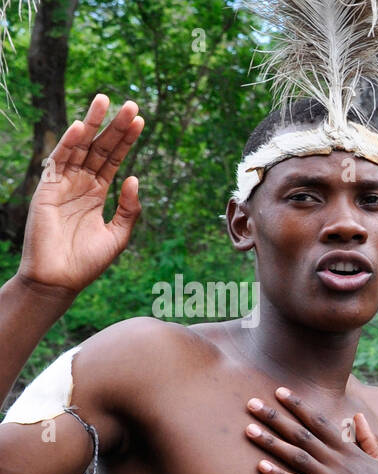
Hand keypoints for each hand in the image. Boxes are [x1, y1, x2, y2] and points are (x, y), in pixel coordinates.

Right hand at [18, 95, 143, 296]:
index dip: (127, 140)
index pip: (114, 159)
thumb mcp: (118, 235)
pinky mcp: (47, 189)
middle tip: (131, 103)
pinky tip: (81, 127)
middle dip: (115, 126)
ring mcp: (63, 184)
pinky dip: (68, 143)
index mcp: (98, 193)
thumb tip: (135, 178)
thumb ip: (129, 209)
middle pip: (100, 148)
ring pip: (79, 147)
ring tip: (105, 101)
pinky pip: (58, 161)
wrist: (60, 279)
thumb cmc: (88, 261)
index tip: (140, 120)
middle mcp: (81, 184)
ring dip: (92, 124)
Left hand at [245, 387, 377, 473]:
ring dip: (270, 442)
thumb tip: (359, 417)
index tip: (280, 391)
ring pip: (295, 456)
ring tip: (248, 429)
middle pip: (301, 434)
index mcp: (350, 451)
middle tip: (252, 403)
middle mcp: (338, 462)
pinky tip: (260, 466)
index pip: (319, 422)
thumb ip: (370, 439)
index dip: (299, 405)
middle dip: (275, 417)